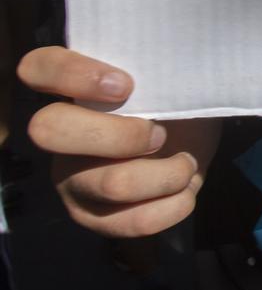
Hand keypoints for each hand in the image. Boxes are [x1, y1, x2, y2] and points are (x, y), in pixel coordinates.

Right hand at [18, 46, 220, 237]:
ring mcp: (69, 177)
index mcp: (70, 87)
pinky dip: (174, 206)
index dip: (75, 76)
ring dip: (168, 174)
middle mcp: (57, 132)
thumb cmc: (176, 101)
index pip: (39, 68)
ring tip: (186, 163)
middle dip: (123, 135)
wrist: (194, 144)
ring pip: (113, 184)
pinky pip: (133, 222)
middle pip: (51, 131)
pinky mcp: (93, 217)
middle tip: (161, 134)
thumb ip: (157, 69)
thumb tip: (176, 68)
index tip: (127, 85)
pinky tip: (184, 191)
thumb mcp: (171, 78)